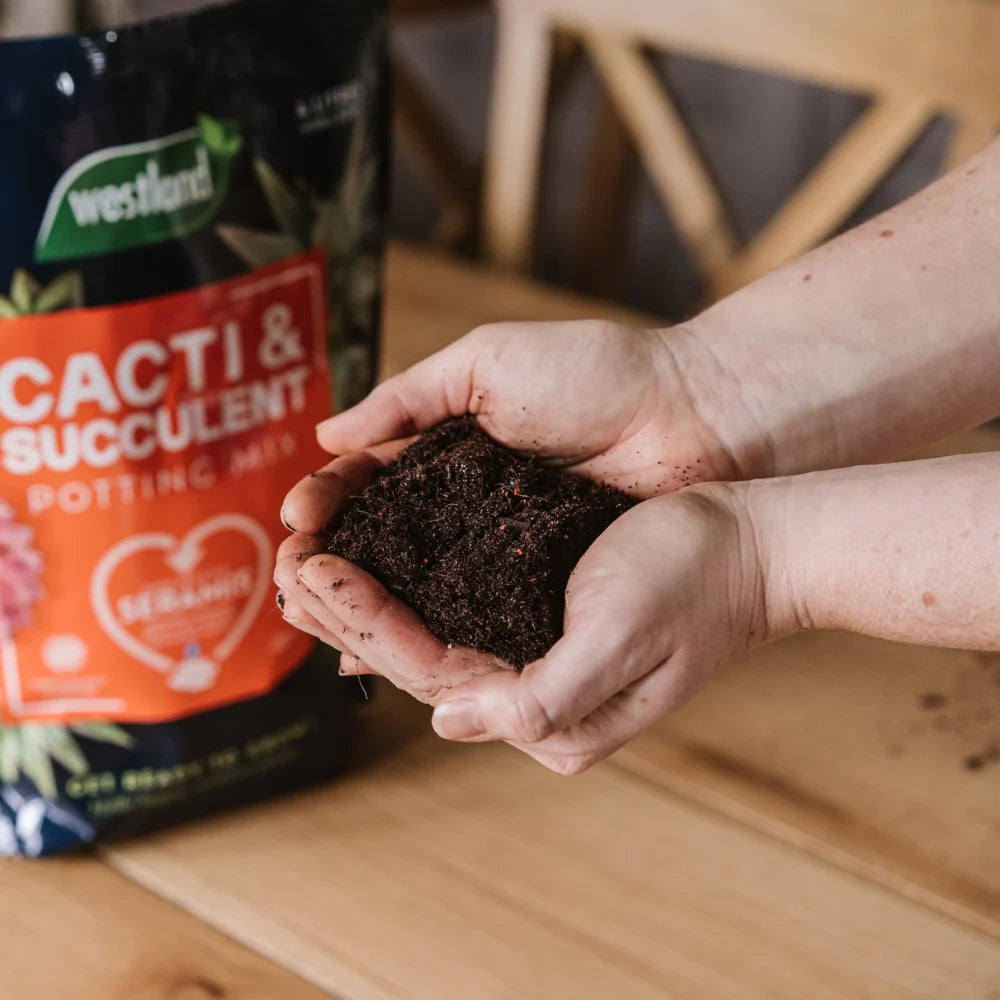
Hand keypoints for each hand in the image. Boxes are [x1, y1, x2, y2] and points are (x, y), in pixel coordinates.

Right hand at [276, 319, 744, 651]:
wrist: (691, 415)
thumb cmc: (596, 373)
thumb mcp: (490, 362)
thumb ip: (409, 396)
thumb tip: (328, 434)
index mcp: (449, 446)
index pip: (369, 480)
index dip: (328, 502)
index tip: (295, 524)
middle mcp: (466, 503)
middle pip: (382, 538)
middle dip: (333, 558)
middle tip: (291, 579)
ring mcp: (499, 547)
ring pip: (418, 582)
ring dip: (366, 599)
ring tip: (319, 616)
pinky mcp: (535, 584)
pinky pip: (470, 609)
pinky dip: (428, 626)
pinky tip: (387, 646)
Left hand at [286, 484, 773, 773]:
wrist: (753, 546)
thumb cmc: (696, 578)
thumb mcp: (624, 635)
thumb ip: (544, 697)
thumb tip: (448, 720)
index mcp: (549, 711)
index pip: (431, 671)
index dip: (364, 622)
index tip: (314, 568)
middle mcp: (533, 695)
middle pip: (416, 658)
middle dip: (346, 613)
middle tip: (286, 561)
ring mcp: (534, 657)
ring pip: (426, 632)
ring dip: (365, 598)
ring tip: (307, 558)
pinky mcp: (537, 619)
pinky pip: (453, 605)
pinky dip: (405, 582)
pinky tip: (370, 559)